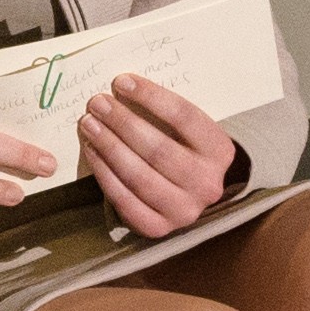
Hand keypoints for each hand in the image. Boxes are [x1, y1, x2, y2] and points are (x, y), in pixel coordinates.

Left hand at [81, 74, 237, 240]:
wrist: (190, 194)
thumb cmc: (183, 149)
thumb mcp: (187, 130)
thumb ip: (163, 112)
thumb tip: (122, 87)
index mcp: (220, 151)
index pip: (184, 117)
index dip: (150, 97)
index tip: (121, 81)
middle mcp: (207, 184)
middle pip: (159, 149)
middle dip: (123, 122)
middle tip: (98, 103)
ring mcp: (184, 210)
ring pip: (139, 176)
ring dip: (109, 146)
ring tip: (89, 124)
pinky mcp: (159, 228)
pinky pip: (125, 200)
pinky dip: (104, 174)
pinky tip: (91, 151)